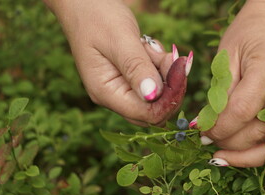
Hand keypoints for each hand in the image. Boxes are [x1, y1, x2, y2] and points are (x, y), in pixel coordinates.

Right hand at [43, 0, 191, 125]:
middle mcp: (113, 96)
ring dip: (165, 73)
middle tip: (171, 58)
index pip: (146, 114)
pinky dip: (160, 67)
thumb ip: (136, 68)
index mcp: (105, 92)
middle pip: (153, 110)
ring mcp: (121, 89)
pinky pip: (153, 82)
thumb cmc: (97, 16)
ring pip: (157, 96)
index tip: (180, 70)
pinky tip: (150, 49)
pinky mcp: (129, 80)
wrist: (85, 3)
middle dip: (170, 87)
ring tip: (152, 48)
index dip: (169, 99)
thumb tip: (153, 95)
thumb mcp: (120, 40)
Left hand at [201, 0, 264, 170]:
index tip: (200, 132)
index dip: (218, 127)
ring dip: (247, 157)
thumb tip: (206, 125)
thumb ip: (219, 93)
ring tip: (222, 158)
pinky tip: (262, 166)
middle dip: (227, 142)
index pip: (240, 111)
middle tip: (208, 143)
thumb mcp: (226, 57)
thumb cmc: (248, 33)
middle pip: (258, 131)